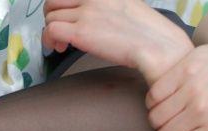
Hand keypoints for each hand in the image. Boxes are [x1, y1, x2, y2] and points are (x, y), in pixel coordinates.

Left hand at [42, 0, 191, 80]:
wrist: (156, 46)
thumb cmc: (145, 32)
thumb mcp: (124, 3)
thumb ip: (102, 4)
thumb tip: (87, 14)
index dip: (62, 6)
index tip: (67, 17)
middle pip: (53, 1)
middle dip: (51, 17)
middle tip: (60, 32)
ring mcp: (86, 13)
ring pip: (50, 18)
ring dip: (52, 32)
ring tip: (63, 44)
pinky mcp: (81, 32)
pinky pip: (51, 30)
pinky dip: (50, 40)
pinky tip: (61, 48)